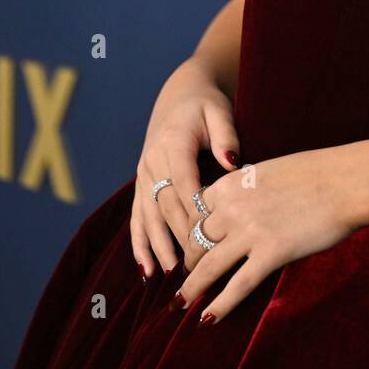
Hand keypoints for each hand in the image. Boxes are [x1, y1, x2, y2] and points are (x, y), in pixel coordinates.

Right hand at [130, 57, 241, 276]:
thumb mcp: (219, 112)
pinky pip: (137, 216)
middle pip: (165, 202)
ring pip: (148, 214)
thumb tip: (232, 162)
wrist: (180, 95)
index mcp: (174, 142)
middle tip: (194, 264)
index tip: (209, 232)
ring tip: (168, 272)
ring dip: (157, 244)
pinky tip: (146, 268)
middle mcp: (153, 160)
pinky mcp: (141, 184)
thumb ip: (226, 136)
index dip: (195, 207)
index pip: (184, 180)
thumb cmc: (206, 106)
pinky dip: (140, 243)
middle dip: (179, 234)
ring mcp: (143, 173)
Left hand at [173, 145, 365, 323]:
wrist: (346, 181)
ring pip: (208, 265)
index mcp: (231, 183)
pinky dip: (219, 305)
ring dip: (191, 287)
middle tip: (187, 275)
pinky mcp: (271, 253)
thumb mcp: (269, 170)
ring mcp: (250, 232)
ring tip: (180, 303)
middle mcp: (233, 207)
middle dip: (189, 261)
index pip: (195, 210)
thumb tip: (242, 200)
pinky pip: (237, 285)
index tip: (189, 243)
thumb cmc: (317, 172)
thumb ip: (247, 188)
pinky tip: (206, 319)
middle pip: (196, 239)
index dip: (189, 230)